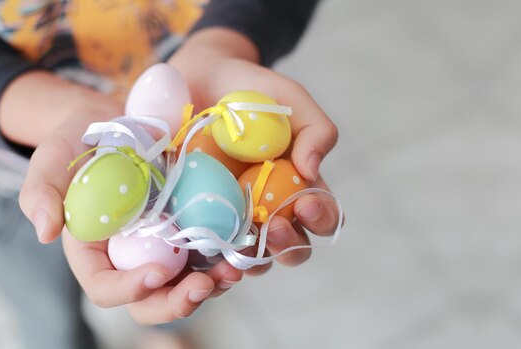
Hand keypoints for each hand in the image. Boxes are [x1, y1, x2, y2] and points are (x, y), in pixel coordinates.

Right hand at [18, 108, 242, 324]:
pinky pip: (211, 255)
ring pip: (186, 284)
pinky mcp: (192, 229)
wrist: (125, 123)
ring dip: (211, 286)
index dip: (129, 290)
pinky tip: (243, 250)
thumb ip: (42, 188)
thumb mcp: (55, 154)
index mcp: (94, 251)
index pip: (104, 287)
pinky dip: (227, 257)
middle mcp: (131, 257)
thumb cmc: (84, 140)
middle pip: (151, 299)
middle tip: (202, 287)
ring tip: (233, 272)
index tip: (157, 274)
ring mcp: (165, 246)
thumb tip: (45, 232)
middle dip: (176, 303)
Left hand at [168, 28, 340, 274]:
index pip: (322, 216)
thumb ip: (315, 128)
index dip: (321, 218)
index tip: (306, 203)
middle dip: (289, 246)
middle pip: (291, 247)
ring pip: (252, 257)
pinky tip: (207, 244)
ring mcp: (234, 216)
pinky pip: (208, 246)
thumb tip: (311, 170)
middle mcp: (270, 208)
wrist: (198, 79)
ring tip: (243, 241)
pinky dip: (210, 253)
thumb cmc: (251, 90)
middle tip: (276, 227)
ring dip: (253, 258)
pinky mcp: (199, 216)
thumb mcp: (291, 98)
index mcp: (299, 185)